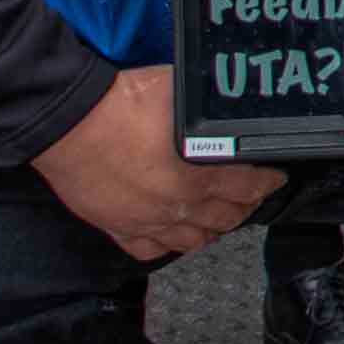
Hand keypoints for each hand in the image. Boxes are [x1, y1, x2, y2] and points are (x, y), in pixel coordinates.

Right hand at [33, 68, 280, 260]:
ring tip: (216, 217)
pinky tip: (172, 234)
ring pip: (194, 241)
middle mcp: (180, 204)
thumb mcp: (179, 93)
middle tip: (248, 197)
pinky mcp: (118, 228)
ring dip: (211, 229)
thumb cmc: (123, 102)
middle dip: (244, 207)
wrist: (68, 122)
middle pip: (226, 218)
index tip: (275, 178)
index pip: (250, 186)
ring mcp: (149, 221)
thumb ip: (207, 110)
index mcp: (201, 172)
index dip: (268, 182)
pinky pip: (150, 249)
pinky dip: (167, 244)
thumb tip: (227, 102)